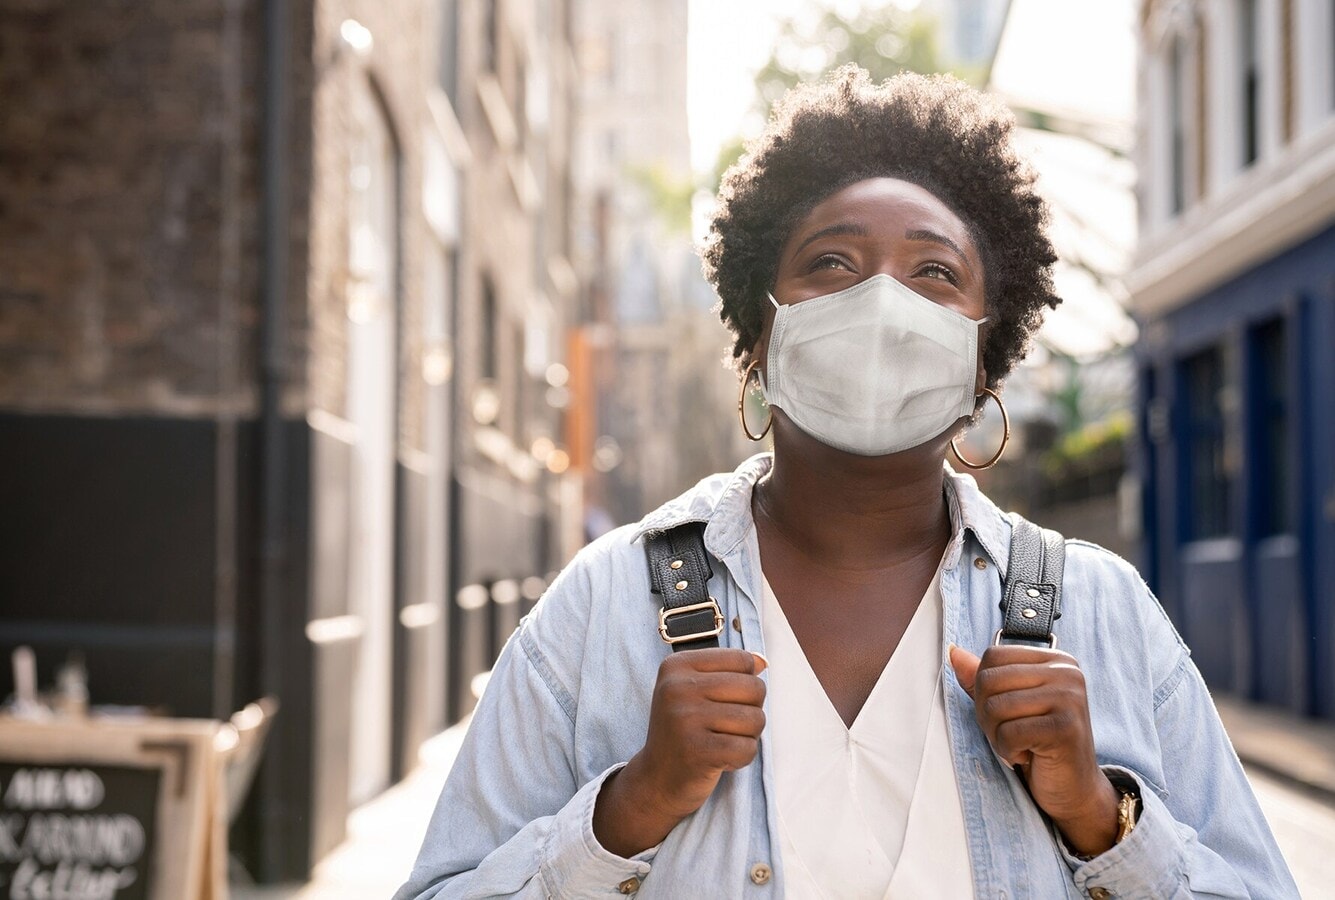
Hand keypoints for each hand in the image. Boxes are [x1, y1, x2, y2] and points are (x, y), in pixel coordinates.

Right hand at [593, 648, 766, 857]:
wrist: (656, 778)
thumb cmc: (685, 730)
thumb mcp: (696, 691)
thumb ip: (730, 672)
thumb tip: (763, 661)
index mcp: (676, 666)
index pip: (743, 660)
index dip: (746, 683)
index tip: (723, 701)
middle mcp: (677, 687)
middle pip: (755, 688)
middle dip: (751, 710)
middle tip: (726, 726)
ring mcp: (685, 719)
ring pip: (756, 719)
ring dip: (748, 736)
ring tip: (722, 741)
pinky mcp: (697, 751)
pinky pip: (747, 748)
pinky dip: (742, 758)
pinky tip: (720, 759)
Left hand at [949, 644, 1119, 857]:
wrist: (1073, 789)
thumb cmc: (1038, 743)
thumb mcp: (1010, 706)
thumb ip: (984, 678)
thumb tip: (953, 653)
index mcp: (1055, 660)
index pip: (993, 656)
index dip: (984, 689)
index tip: (1006, 713)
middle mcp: (1067, 673)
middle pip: (990, 680)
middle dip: (987, 714)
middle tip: (1009, 733)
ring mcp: (1070, 698)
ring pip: (996, 707)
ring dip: (997, 736)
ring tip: (1019, 745)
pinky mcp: (1065, 728)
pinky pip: (1009, 733)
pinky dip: (1008, 751)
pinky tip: (1028, 756)